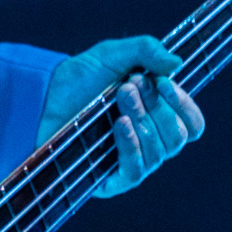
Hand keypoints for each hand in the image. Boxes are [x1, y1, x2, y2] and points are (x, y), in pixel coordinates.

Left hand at [36, 36, 204, 198]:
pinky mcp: (109, 180)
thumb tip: (177, 64)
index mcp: (157, 118)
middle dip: (157, 107)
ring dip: (143, 120)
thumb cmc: (78, 79)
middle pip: (176, 137)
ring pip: (159, 152)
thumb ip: (146, 51)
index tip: (164, 82)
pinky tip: (121, 125)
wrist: (40, 98)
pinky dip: (132, 146)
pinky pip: (135, 171)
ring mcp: (129, 162)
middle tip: (129, 85)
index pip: (192, 125)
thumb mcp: (112, 55)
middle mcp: (148, 144)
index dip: (184, 105)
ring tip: (119, 96)